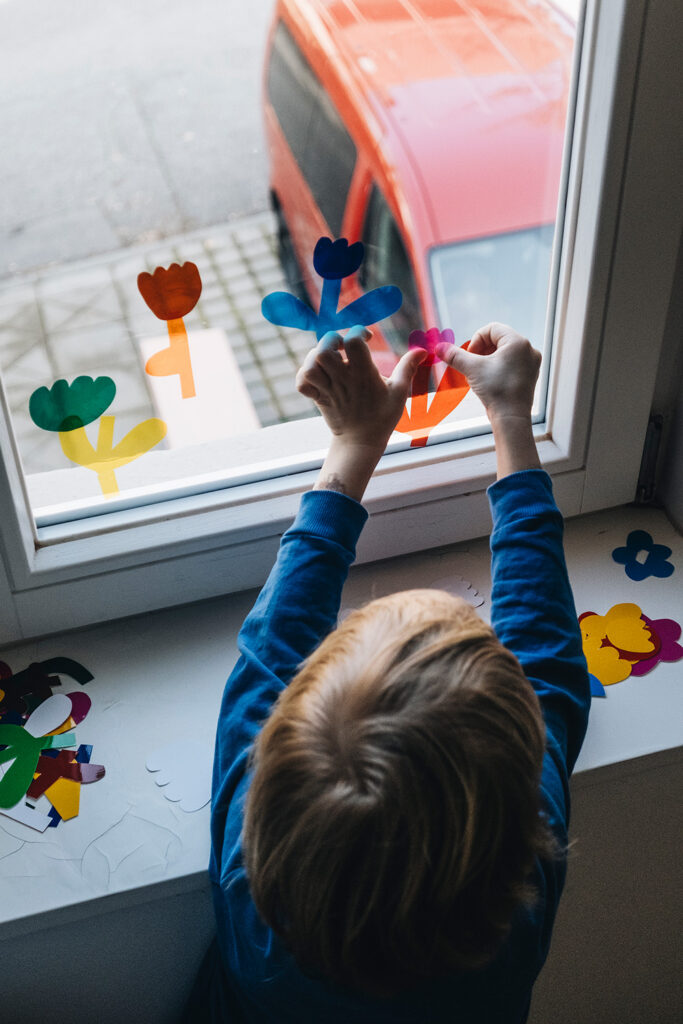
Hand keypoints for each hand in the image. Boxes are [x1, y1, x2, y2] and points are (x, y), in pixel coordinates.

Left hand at [296, 326, 425, 500]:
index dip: (358, 332)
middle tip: (343, 346)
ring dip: (317, 356)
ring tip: (331, 359)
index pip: (354, 342)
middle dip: (332, 340)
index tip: (367, 338)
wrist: (361, 443)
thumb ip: (408, 368)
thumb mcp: (400, 392)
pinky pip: (302, 383)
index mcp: (364, 375)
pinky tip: (318, 374)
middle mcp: (343, 380)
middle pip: (324, 350)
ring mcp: (328, 389)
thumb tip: (423, 350)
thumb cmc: (382, 416)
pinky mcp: (318, 398)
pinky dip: (305, 375)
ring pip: (311, 365)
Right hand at [436, 322, 540, 422]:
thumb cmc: (497, 392)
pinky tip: (490, 380)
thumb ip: (454, 355)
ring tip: (480, 374)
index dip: (476, 339)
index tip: (470, 356)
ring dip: (488, 359)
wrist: (510, 418)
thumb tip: (440, 348)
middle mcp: (528, 349)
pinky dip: (498, 367)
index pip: (492, 328)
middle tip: (473, 365)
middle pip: (498, 339)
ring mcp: (531, 363)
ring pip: (504, 352)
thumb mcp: (472, 369)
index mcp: (518, 342)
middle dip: (482, 350)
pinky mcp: (529, 375)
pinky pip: (511, 363)